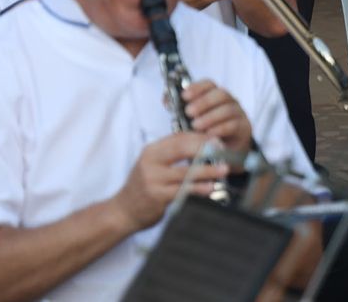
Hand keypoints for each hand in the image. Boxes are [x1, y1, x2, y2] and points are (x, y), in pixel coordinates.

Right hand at [112, 131, 228, 229]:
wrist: (123, 211)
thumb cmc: (144, 185)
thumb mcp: (155, 164)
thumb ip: (175, 153)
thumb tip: (206, 144)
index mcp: (152, 150)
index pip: (180, 137)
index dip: (202, 137)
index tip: (218, 141)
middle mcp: (150, 162)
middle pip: (183, 149)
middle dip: (207, 149)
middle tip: (223, 152)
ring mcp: (153, 180)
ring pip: (186, 172)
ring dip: (208, 171)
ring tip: (223, 170)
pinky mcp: (157, 197)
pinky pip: (183, 190)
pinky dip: (199, 188)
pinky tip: (211, 188)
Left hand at [180, 79, 253, 151]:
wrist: (224, 155)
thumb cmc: (205, 135)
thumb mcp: (191, 122)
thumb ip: (180, 110)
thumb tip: (166, 100)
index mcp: (215, 97)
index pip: (209, 85)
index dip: (197, 87)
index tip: (184, 96)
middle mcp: (229, 102)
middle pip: (220, 93)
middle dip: (203, 102)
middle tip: (189, 112)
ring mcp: (238, 114)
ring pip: (227, 108)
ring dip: (210, 116)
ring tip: (196, 126)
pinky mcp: (244, 128)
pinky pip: (233, 124)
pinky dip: (219, 128)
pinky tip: (208, 134)